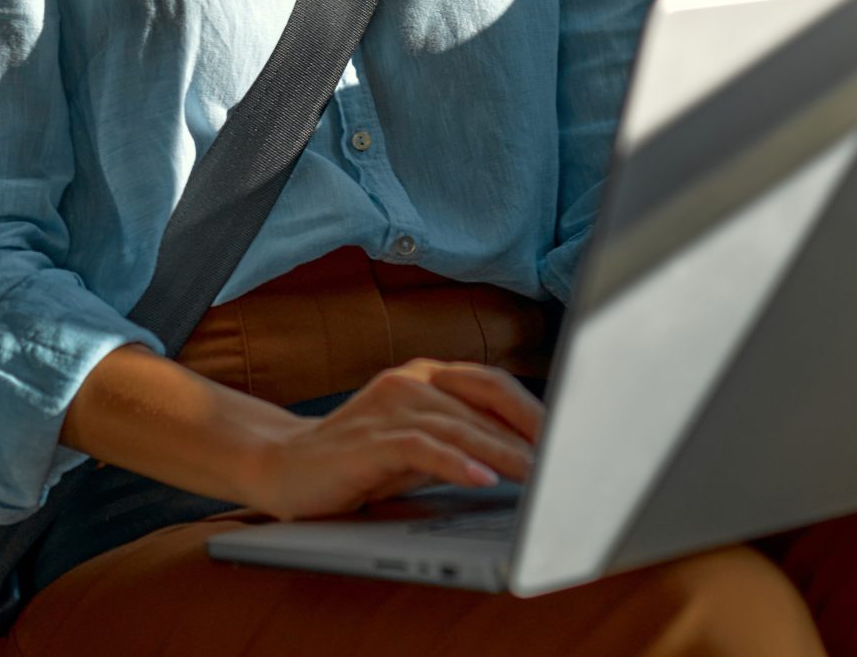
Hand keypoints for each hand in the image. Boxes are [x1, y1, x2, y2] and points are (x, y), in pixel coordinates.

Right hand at [237, 359, 545, 519]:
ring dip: (506, 454)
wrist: (282, 467)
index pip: (494, 385)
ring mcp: (388, 407)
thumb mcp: (417, 444)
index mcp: (426, 376)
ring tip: (541, 477)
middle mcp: (410, 382)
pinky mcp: (370, 441)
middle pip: (487, 402)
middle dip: (532, 434)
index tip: (574, 437)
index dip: (536, 411)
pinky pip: (423, 448)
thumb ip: (461, 439)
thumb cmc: (357, 460)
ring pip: (462, 427)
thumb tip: (529, 458)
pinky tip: (484, 479)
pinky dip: (457, 463)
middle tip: (569, 461)